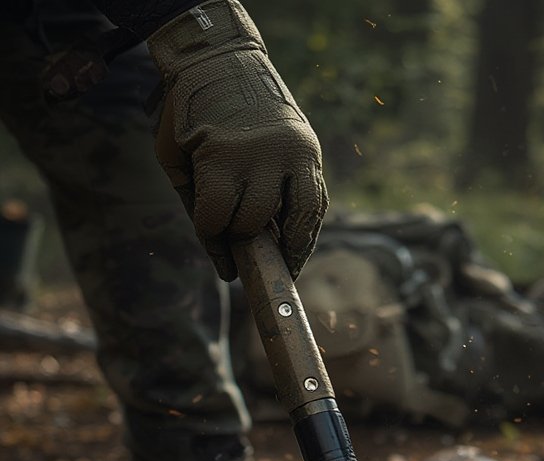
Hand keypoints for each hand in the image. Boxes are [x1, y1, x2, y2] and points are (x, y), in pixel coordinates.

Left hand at [148, 0, 327, 279]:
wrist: (221, 59)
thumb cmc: (190, 114)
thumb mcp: (175, 156)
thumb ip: (195, 205)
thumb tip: (225, 262)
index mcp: (222, 154)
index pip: (217, 219)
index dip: (213, 241)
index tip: (220, 254)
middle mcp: (262, 154)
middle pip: (253, 221)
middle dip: (244, 238)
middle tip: (243, 250)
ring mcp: (291, 152)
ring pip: (297, 219)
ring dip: (290, 249)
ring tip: (284, 269)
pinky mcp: (310, 151)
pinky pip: (318, 203)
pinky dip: (309, 230)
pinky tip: (299, 248)